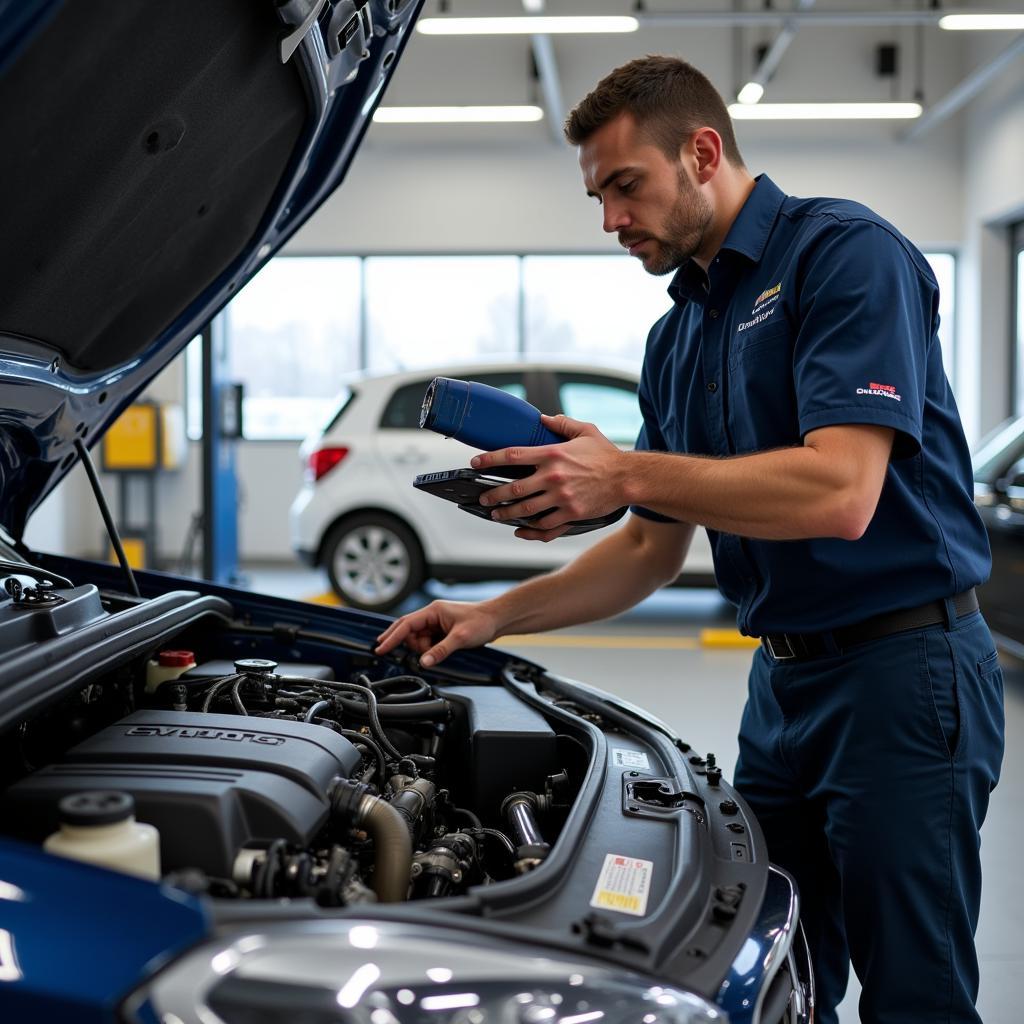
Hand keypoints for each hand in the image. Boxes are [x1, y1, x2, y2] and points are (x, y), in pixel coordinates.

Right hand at [374, 600, 499, 667]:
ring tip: (443, 651)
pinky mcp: (442, 631)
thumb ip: (440, 650)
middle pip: (409, 632)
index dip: (391, 637)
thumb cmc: (482, 621)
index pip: (405, 624)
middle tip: (422, 655)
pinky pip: (428, 643)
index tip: (380, 647)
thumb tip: (424, 662)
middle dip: (412, 645)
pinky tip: (441, 651)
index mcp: (433, 611)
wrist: (497, 619)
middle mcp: (432, 615)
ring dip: (425, 650)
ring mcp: (437, 623)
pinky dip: (431, 650)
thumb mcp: (460, 637)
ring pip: (419, 640)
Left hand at [471, 414, 625, 537]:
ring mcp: (561, 498)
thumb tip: (544, 419)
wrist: (628, 478)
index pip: (512, 455)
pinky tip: (521, 529)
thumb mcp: (586, 431)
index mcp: (553, 454)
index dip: (490, 459)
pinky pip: (544, 526)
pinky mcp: (571, 514)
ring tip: (496, 514)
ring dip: (507, 514)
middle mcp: (553, 477)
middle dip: (493, 495)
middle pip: (513, 489)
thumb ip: (562, 424)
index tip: (476, 463)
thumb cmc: (607, 456)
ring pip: (525, 510)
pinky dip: (530, 530)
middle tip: (483, 498)